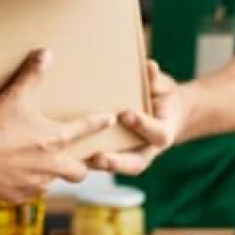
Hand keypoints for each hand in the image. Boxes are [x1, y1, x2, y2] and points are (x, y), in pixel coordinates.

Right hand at [0, 49, 115, 202]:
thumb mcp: (14, 97)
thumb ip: (32, 75)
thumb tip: (46, 53)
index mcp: (54, 138)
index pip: (84, 128)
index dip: (98, 122)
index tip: (109, 119)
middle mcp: (51, 165)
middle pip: (79, 172)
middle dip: (82, 167)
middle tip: (79, 161)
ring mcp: (36, 184)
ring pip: (53, 183)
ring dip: (50, 175)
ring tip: (39, 167)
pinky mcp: (19, 196)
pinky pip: (29, 193)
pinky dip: (25, 185)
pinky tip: (14, 177)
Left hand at [87, 61, 184, 176]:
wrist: (166, 113)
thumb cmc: (161, 96)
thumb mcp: (163, 87)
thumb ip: (156, 80)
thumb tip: (150, 66)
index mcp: (163, 132)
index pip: (158, 134)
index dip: (144, 125)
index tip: (126, 114)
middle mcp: (148, 149)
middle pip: (135, 164)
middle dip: (117, 162)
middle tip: (98, 157)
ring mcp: (133, 155)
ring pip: (118, 168)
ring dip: (98, 167)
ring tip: (77, 162)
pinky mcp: (118, 155)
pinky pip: (104, 163)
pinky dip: (88, 162)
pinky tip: (68, 158)